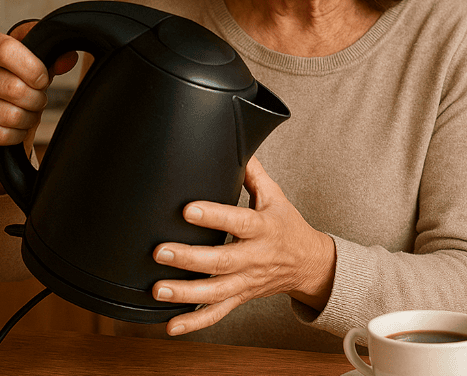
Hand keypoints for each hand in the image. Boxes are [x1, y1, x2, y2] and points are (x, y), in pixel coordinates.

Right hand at [0, 22, 76, 189]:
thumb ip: (52, 53)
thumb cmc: (13, 70)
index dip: (32, 68)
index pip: (6, 50)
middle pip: (12, 88)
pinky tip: (17, 126)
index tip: (43, 79)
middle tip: (39, 99)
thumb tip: (68, 60)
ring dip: (29, 118)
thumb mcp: (31, 55)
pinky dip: (17, 134)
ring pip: (9, 115)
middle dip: (36, 99)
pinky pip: (0, 135)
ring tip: (29, 112)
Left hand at [151, 157, 335, 335]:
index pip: (238, 221)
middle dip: (189, 259)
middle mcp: (255, 258)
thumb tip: (237, 141)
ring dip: (185, 294)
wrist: (309, 264)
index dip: (214, 216)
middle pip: (221, 261)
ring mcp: (246, 281)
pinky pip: (217, 314)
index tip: (187, 209)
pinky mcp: (240, 297)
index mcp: (263, 228)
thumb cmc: (286, 225)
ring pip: (216, 292)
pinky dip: (194, 322)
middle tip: (160, 252)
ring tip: (157, 290)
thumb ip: (253, 173)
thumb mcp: (275, 196)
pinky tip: (171, 325)